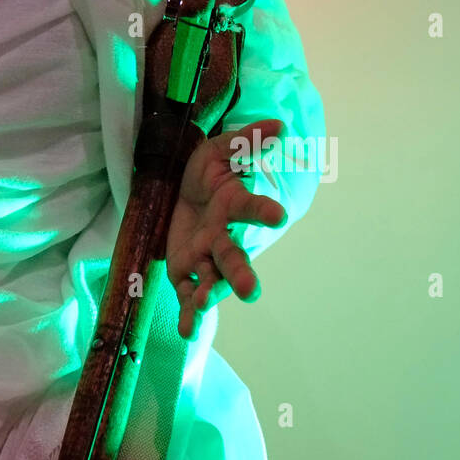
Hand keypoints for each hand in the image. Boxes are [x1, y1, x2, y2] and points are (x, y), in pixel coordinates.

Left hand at [166, 118, 287, 340]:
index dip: (263, 211)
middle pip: (233, 257)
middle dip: (240, 274)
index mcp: (233, 205)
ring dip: (209, 296)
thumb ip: (244, 141)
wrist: (181, 190)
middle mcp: (222, 236)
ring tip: (203, 309)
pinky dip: (190, 313)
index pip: (250, 208)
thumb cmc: (209, 172)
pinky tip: (189, 332)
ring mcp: (204, 257)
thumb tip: (278, 127)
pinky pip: (187, 293)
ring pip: (212, 280)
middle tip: (250, 291)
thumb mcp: (218, 150)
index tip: (278, 216)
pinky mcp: (185, 270)